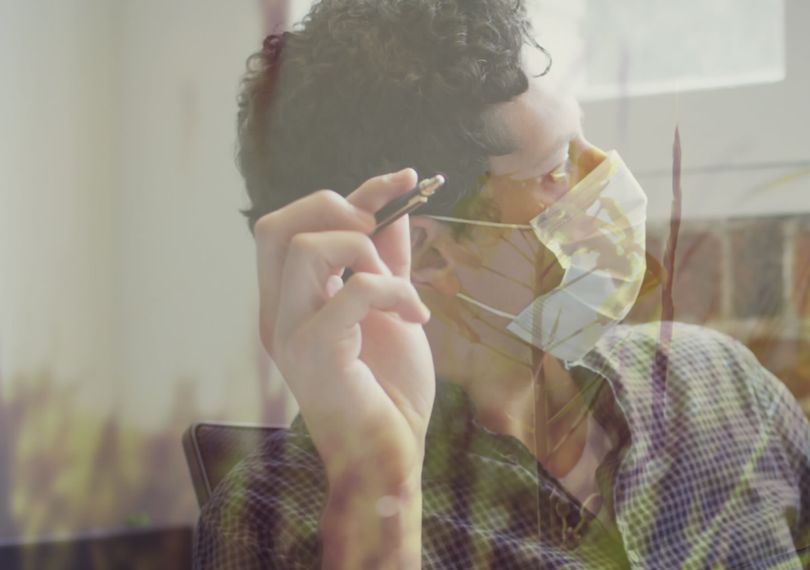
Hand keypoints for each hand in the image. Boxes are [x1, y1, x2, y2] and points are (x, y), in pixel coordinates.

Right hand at [253, 168, 434, 485]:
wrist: (389, 454)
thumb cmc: (389, 390)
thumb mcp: (392, 309)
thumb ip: (386, 260)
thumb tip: (395, 209)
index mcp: (288, 302)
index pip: (290, 225)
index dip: (347, 193)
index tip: (404, 181)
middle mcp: (276, 314)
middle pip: (278, 224)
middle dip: (338, 210)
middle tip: (382, 237)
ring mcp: (289, 333)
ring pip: (307, 247)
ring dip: (367, 254)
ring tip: (399, 289)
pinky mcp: (315, 353)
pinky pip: (353, 290)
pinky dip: (392, 290)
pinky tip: (415, 314)